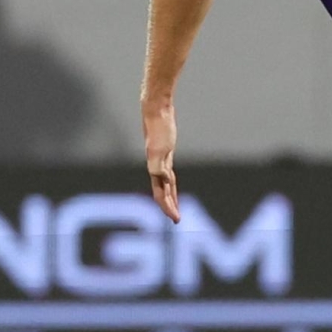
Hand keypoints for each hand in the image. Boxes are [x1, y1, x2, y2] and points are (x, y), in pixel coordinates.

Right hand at [142, 104, 181, 222]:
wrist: (156, 111)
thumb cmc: (159, 128)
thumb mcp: (160, 149)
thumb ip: (159, 166)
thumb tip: (166, 180)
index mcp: (155, 169)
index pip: (161, 194)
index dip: (167, 207)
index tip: (176, 219)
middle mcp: (157, 166)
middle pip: (162, 192)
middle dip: (169, 206)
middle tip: (176, 220)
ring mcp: (160, 159)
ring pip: (165, 184)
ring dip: (170, 197)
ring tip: (175, 208)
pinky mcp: (165, 152)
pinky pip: (168, 172)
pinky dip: (170, 182)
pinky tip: (171, 184)